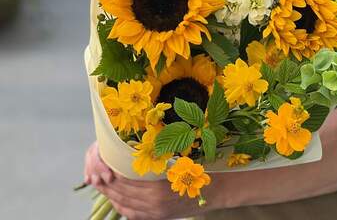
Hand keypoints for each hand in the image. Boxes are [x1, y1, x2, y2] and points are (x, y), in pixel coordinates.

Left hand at [83, 141, 210, 219]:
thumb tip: (131, 148)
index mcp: (158, 187)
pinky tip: (117, 196)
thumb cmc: (199, 167)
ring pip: (124, 204)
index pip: (124, 180)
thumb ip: (155, 159)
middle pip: (121, 192)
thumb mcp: (176, 158)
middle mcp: (154, 203)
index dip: (110, 170)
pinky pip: (132, 213)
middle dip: (106, 182)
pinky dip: (121, 204)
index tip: (101, 159)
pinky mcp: (159, 217)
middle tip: (95, 170)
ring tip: (102, 181)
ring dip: (111, 193)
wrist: (218, 188)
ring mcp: (156, 212)